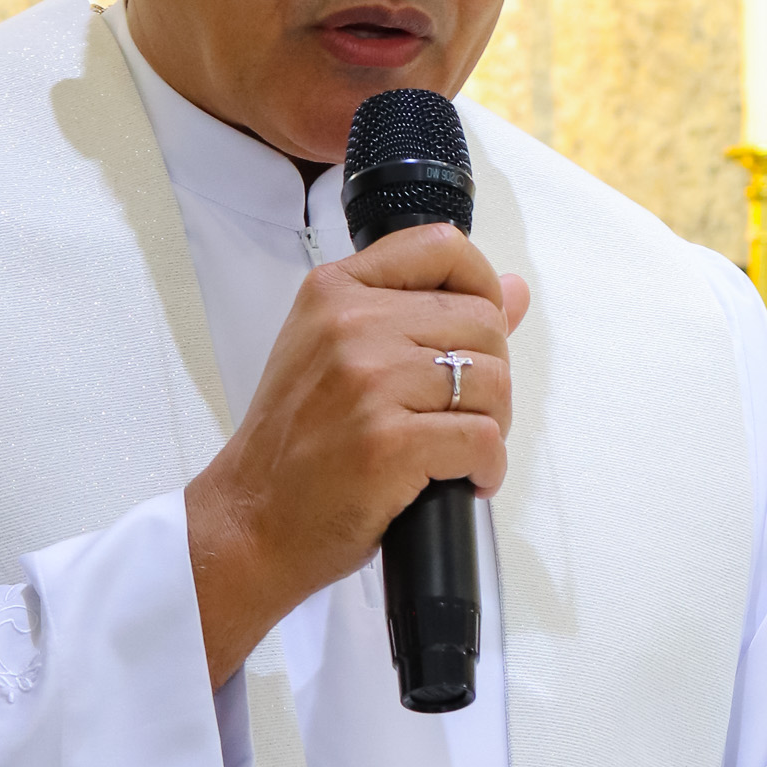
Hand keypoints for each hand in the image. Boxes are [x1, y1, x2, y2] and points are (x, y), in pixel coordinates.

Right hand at [185, 224, 529, 688]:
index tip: (475, 332)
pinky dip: (488, 468)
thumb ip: (424, 312)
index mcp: (336, 291)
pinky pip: (484, 439)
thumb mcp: (338, 352)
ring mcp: (370, 383)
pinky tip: (463, 480)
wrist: (251, 520)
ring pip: (493, 381)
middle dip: (490, 372)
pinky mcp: (389, 442)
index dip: (481, 286)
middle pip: (483, 321)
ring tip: (458, 448)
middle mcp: (351, 325)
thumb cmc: (297, 441)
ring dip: (493, 423)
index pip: (441, 246)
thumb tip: (516, 290)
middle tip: (460, 412)